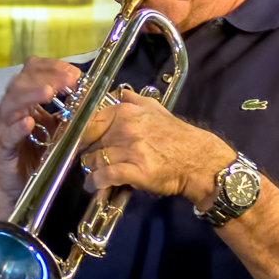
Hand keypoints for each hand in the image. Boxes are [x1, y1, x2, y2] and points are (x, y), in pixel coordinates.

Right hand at [0, 57, 84, 212]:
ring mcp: (5, 129)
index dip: (52, 67)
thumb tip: (89, 98)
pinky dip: (17, 128)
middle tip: (68, 80)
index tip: (74, 73)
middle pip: (21, 82)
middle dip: (45, 77)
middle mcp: (13, 111)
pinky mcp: (2, 149)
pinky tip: (28, 123)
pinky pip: (7, 136)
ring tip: (48, 93)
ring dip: (30, 95)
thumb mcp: (57, 131)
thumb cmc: (35, 158)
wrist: (19, 189)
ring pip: (10, 104)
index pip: (33, 72)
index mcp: (26, 103)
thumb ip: (68, 114)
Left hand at [87, 93, 229, 211]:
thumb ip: (135, 101)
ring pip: (93, 160)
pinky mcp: (135, 171)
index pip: (88, 121)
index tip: (79, 142)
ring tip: (94, 174)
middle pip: (88, 142)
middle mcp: (125, 129)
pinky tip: (95, 186)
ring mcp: (129, 150)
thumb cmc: (176, 135)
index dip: (80, 134)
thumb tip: (121, 92)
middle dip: (85, 153)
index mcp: (125, 112)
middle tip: (88, 161)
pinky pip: (105, 177)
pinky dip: (96, 183)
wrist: (198, 160)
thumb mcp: (156, 109)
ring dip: (90, 170)